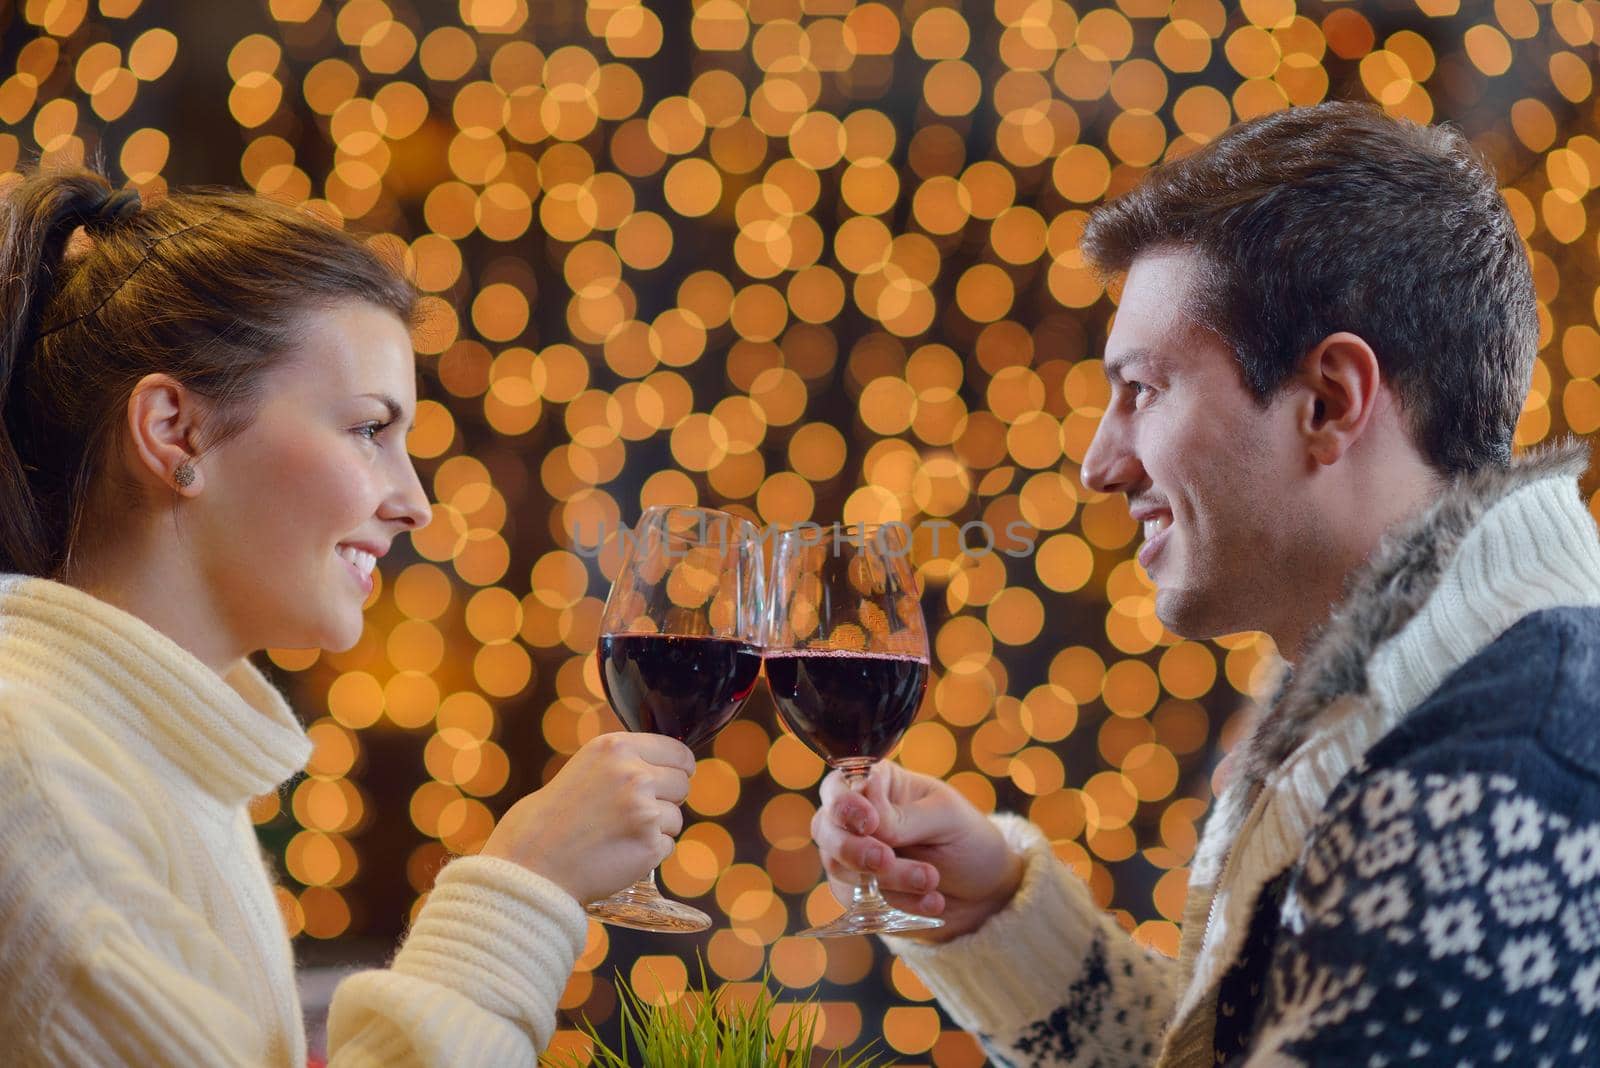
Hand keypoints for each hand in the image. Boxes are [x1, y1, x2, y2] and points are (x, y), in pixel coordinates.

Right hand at [480, 732, 695, 904]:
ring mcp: (645, 811)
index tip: (673, 778)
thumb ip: (621, 764)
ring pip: (676, 818)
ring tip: (616, 835)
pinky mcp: (649, 846)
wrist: (529, 865)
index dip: (677, 768)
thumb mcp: (584, 768)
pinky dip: (649, 853)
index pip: (677, 752)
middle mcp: (634, 774)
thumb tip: (662, 768)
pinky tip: (618, 853)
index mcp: (616, 748)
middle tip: (633, 814)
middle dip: (666, 799)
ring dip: (656, 829)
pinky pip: (667, 846)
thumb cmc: (547, 821)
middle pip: (682, 784)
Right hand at [812, 762, 1024, 941]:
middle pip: (826, 828)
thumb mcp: (947, 817)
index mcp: (877, 783)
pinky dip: (895, 904)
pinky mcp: (859, 893)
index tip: (870, 823)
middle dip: (854, 848)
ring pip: (840, 868)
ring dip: (886, 879)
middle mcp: (856, 817)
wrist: (984, 889)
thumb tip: (869, 821)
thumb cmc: (967, 837)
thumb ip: (905, 817)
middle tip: (886, 861)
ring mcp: (853, 856)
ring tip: (930, 880)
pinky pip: (858, 902)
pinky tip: (931, 902)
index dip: (845, 804)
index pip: (840, 786)